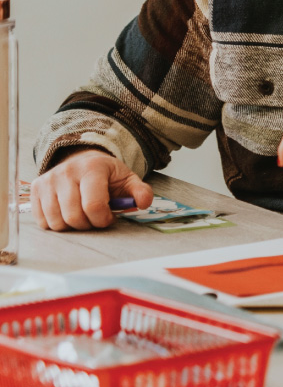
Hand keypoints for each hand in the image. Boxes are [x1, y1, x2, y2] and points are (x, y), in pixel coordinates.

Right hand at [30, 149, 154, 230]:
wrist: (82, 160)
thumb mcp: (127, 179)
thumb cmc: (106, 175)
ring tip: (83, 215)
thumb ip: (140, 191)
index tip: (109, 217)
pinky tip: (68, 214)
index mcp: (92, 168)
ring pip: (56, 221)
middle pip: (73, 216)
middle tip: (96, 218)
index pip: (93, 205)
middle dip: (88, 224)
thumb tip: (144, 203)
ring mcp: (48, 180)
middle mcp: (66, 172)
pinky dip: (56, 224)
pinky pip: (42, 221)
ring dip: (72, 226)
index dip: (103, 219)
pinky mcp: (36, 189)